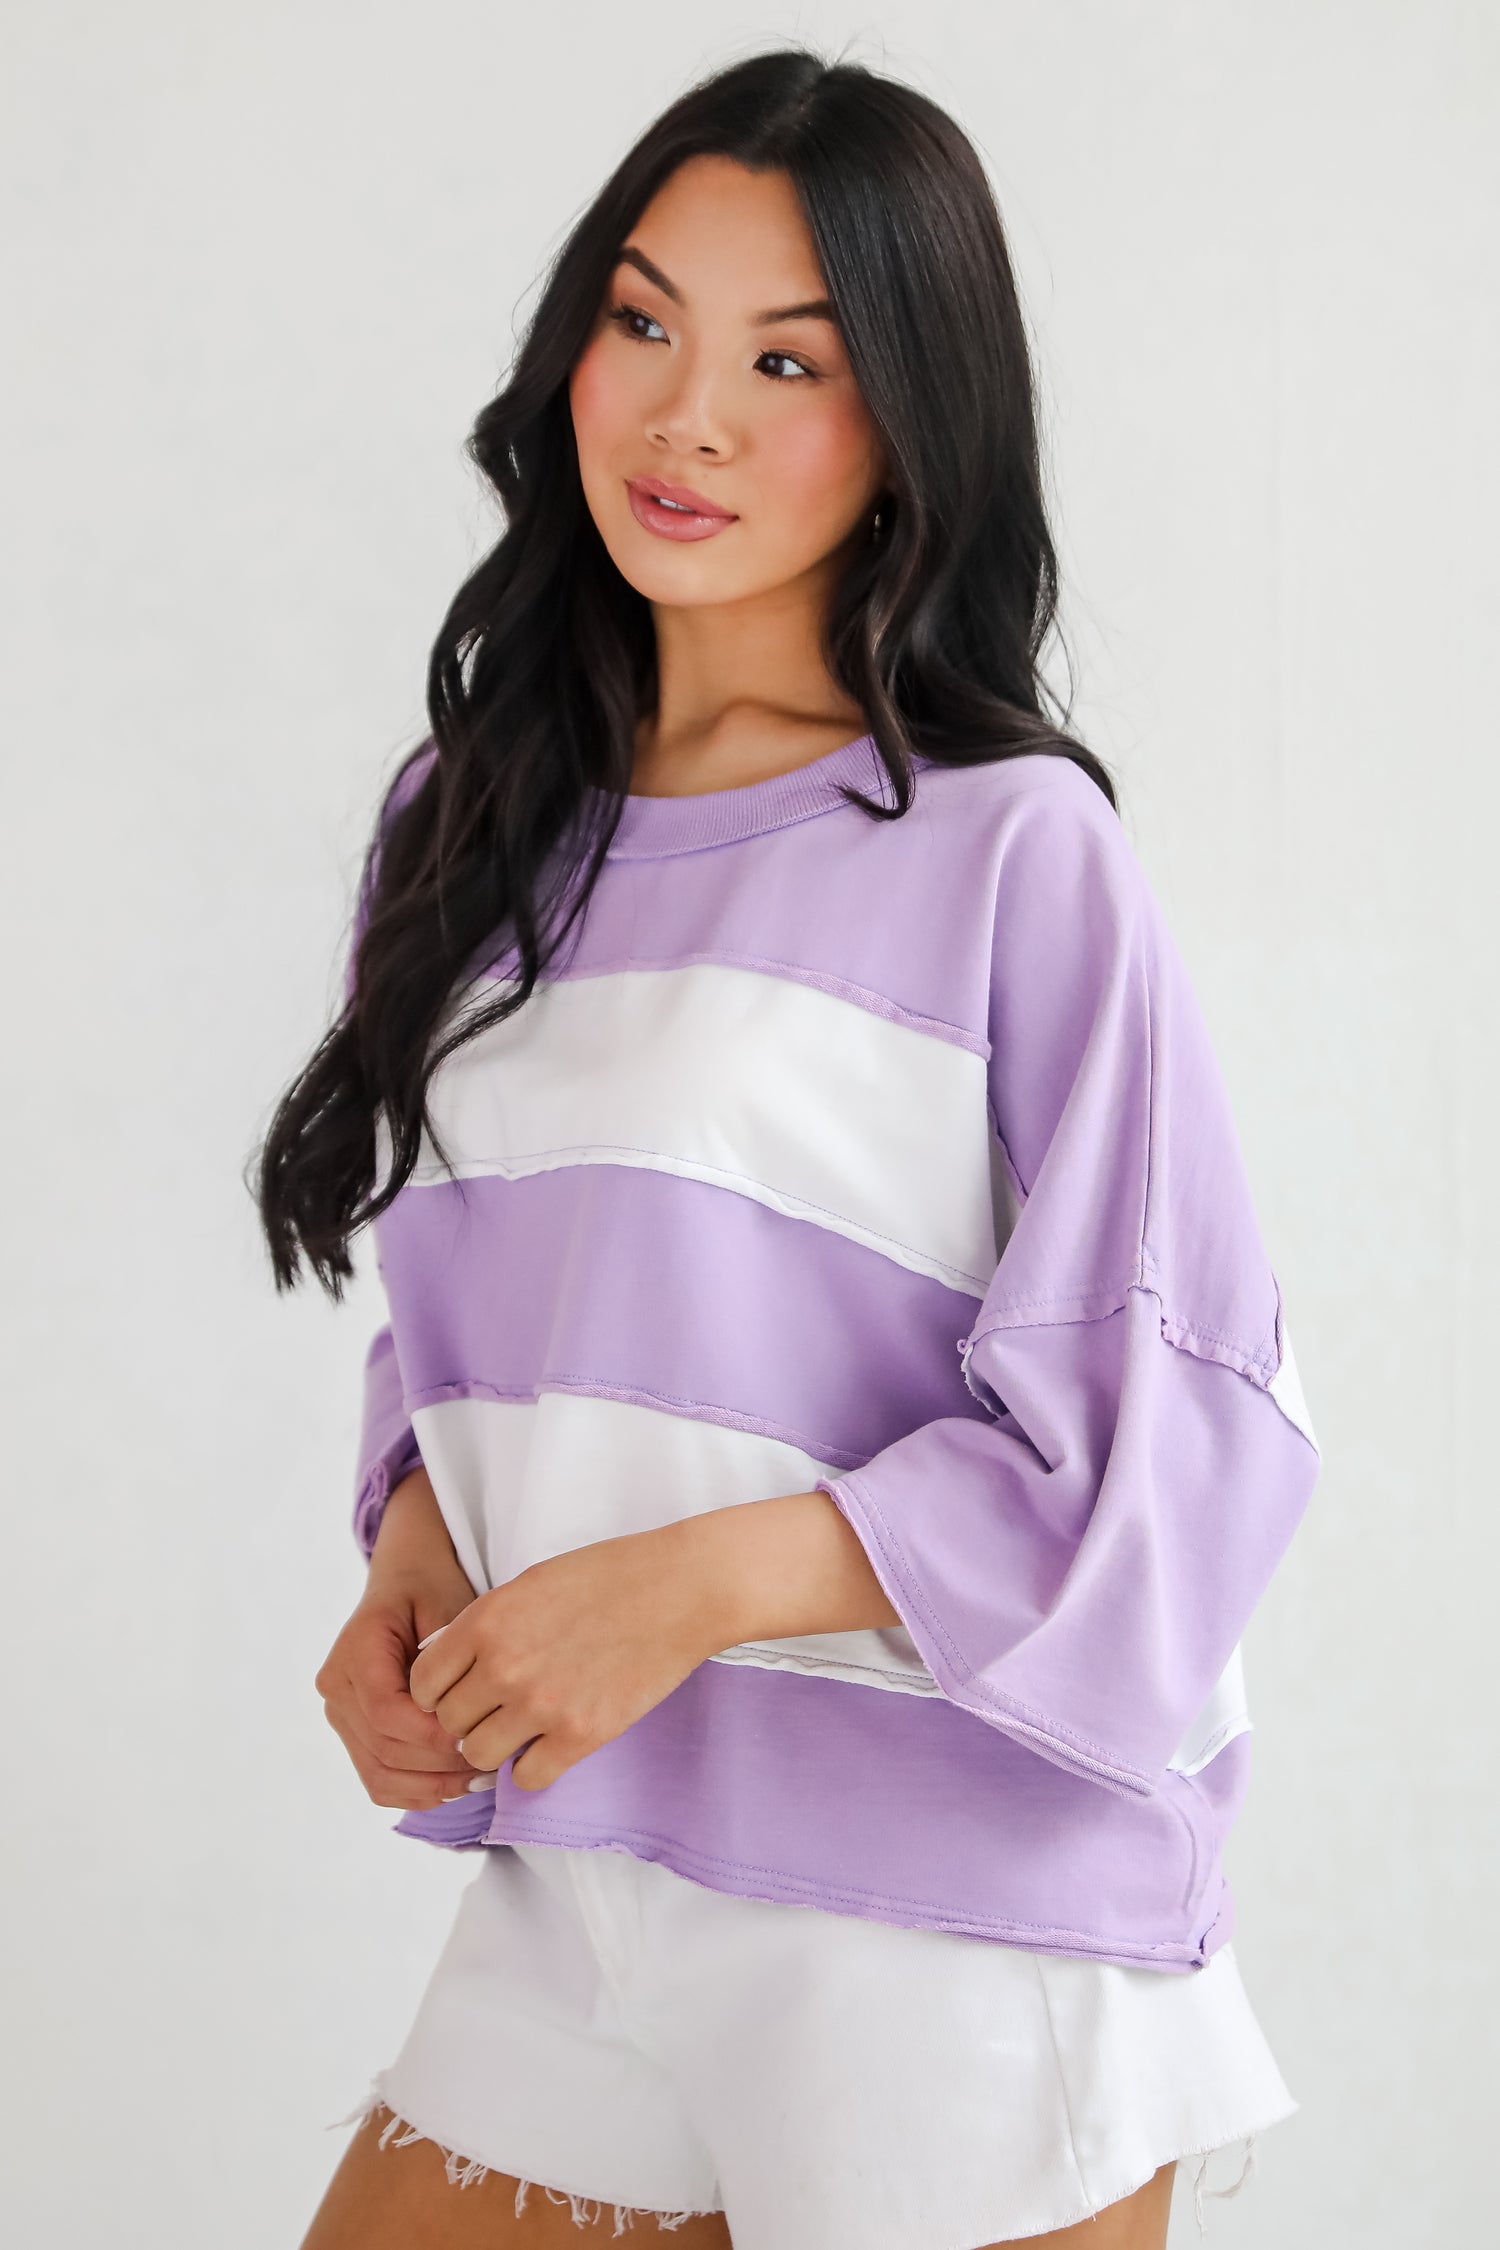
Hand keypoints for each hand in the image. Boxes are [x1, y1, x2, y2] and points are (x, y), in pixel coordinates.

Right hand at [315, 1469, 480, 1811]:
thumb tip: (460, 1727)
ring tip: (481, 1780)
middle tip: (493, 1765)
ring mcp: (340, 1711)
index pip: (387, 1713)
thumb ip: (450, 1665)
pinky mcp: (352, 1730)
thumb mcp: (450, 1609)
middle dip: (440, 1765)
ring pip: (379, 1772)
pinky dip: (417, 1790)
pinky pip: (378, 1777)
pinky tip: (457, 1785)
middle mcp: (338, 1684)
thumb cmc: (434, 1588)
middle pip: (384, 1749)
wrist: (408, 1576)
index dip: (433, 1736)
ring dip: (432, 1786)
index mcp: (357, 1648)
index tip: (480, 1737)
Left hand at [407, 1522, 724, 1793]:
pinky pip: (528, 1777)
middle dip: (467, 1719)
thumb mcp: (528, 1584)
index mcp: (486, 1621)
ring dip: (495, 1747)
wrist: (678, 1590)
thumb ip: (482, 1626)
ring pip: (479, 1756)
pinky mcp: (580, 1735)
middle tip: (497, 1709)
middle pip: (448, 1724)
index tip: (461, 1689)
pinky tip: (551, 1744)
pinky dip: (534, 1767)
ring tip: (522, 1728)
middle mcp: (504, 1666)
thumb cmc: (607, 1577)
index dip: (437, 1692)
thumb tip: (445, 1665)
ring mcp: (541, 1704)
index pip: (422, 1683)